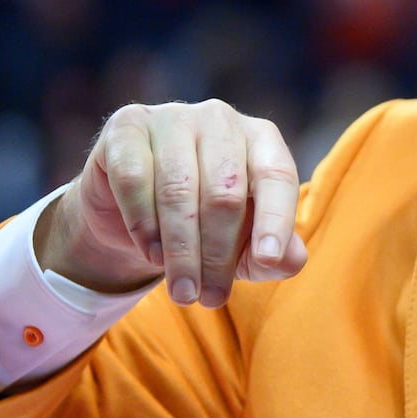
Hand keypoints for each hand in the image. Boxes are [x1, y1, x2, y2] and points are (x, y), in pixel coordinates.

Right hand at [35, 100, 307, 306]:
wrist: (132, 210)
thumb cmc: (205, 225)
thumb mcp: (244, 245)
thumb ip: (274, 253)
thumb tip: (289, 259)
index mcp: (261, 139)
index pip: (277, 175)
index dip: (275, 220)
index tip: (266, 262)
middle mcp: (220, 119)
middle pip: (225, 191)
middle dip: (218, 254)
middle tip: (211, 300)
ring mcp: (172, 117)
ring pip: (178, 190)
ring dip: (180, 251)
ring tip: (183, 292)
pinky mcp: (127, 126)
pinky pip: (134, 178)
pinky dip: (142, 223)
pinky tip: (150, 253)